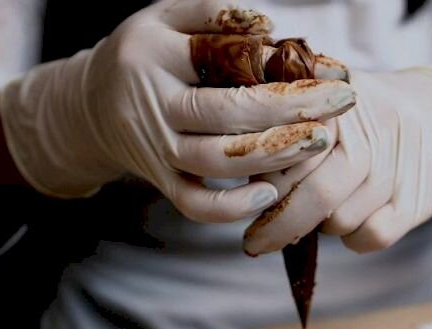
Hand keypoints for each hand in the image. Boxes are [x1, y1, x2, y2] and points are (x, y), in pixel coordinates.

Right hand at [0, 0, 354, 222]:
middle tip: (341, 103)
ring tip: (319, 142)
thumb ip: (213, 14)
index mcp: (155, 54)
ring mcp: (155, 148)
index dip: (280, 64)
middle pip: (227, 114)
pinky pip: (194, 204)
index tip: (332, 69)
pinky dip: (231, 207)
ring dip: (273, 156)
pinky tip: (270, 193)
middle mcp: (153, 104)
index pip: (223, 58)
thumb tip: (270, 27)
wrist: (90, 105)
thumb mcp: (166, 17)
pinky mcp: (159, 181)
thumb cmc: (146, 53)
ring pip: (216, 162)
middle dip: (292, 110)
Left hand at [243, 66, 431, 254]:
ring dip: (323, 226)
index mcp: (335, 106)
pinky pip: (368, 238)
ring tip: (328, 208)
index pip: (284, 158)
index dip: (260, 187)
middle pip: (311, 197)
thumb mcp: (330, 98)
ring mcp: (393, 170)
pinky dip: (356, 238)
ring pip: (337, 223)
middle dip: (278, 226)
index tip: (244, 205)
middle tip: (255, 241)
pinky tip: (357, 219)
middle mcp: (367, 135)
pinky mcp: (414, 202)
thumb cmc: (371, 114)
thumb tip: (237, 173)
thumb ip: (285, 123)